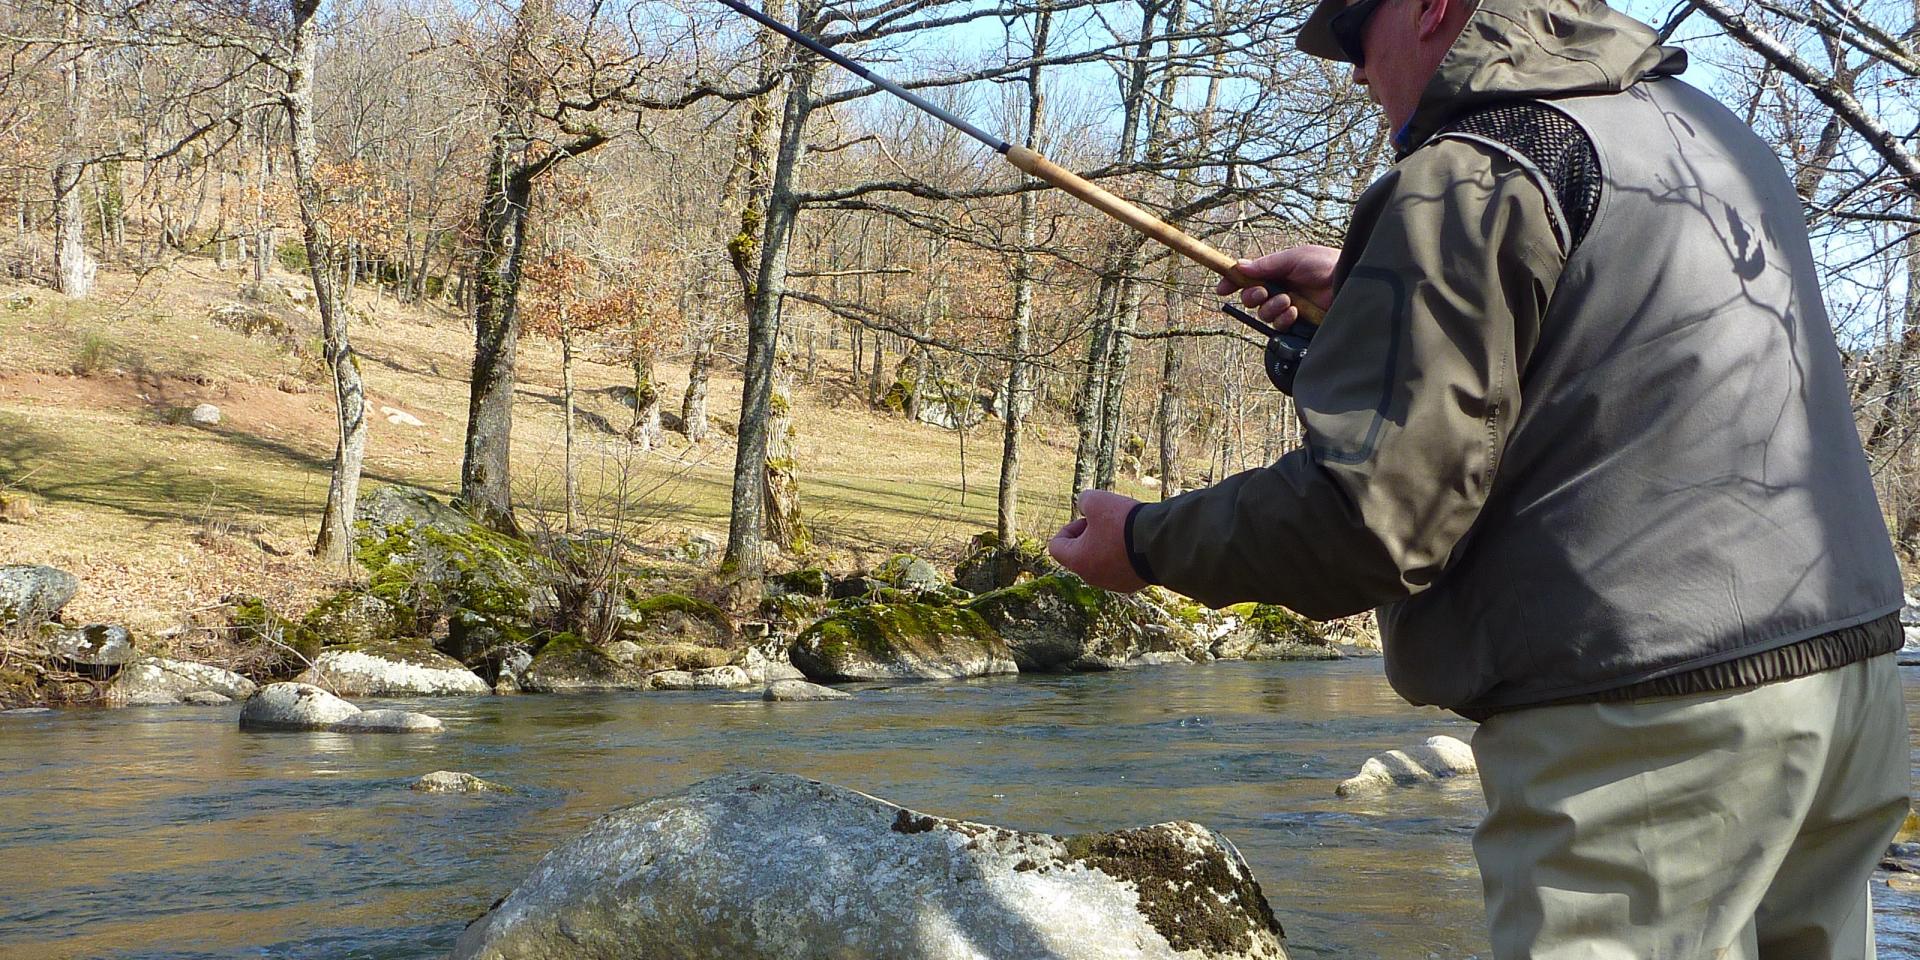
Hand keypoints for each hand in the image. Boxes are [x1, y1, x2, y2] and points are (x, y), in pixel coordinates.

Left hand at [1047, 489, 1147, 592]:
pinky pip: (1120, 568)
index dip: (1069, 528)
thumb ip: (1084, 500)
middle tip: (1108, 522)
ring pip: (1101, 561)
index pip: (1057, 546)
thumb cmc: (1124, 524)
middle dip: (1090, 535)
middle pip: (1080, 554)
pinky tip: (1137, 541)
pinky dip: (1124, 555)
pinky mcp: (1132, 584)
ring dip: (1108, 545)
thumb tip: (1085, 506)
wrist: (1162, 544)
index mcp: (1077, 561)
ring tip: (1125, 531)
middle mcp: (1092, 577)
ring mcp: (1113, 583)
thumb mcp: (1098, 500)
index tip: (1088, 519)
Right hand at [1215, 245, 1339, 326]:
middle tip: (1262, 292)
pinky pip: (1278, 326)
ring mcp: (1288, 307)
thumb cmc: (1326, 265)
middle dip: (1251, 296)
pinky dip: (1283, 319)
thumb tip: (1240, 266)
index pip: (1248, 278)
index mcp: (1277, 272)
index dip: (1232, 283)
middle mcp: (1280, 290)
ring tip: (1287, 300)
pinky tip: (1295, 312)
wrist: (1347, 281)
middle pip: (1250, 299)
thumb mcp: (1294, 258)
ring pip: (1263, 314)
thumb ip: (1267, 264)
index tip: (1222, 288)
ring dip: (1271, 307)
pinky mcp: (1297, 323)